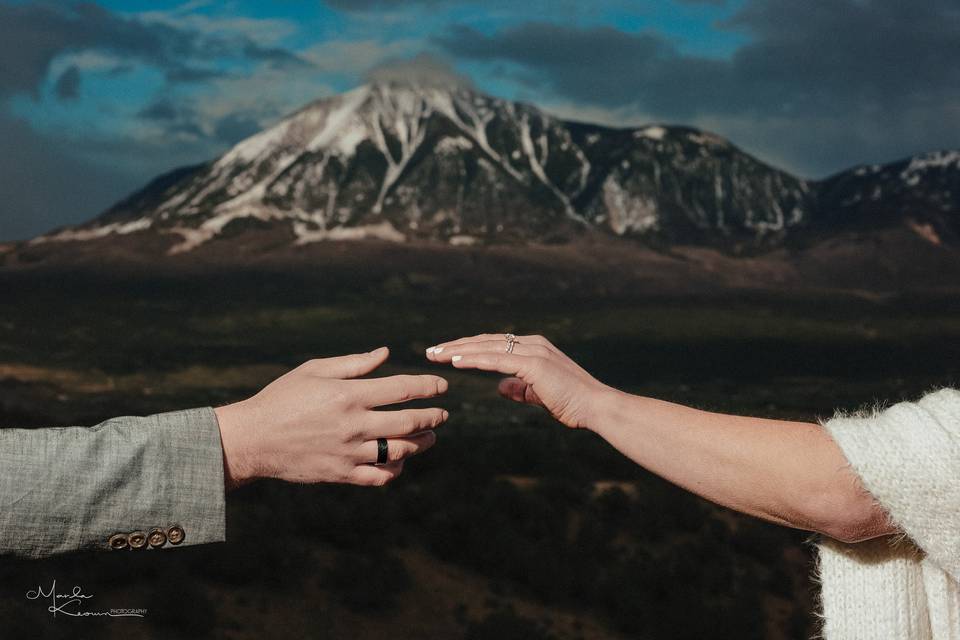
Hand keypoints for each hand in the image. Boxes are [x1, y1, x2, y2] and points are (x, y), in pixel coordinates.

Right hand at [215, 347, 447, 488]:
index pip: (402, 389)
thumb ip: (354, 363)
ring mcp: (349, 452)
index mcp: (349, 395)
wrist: (252, 439)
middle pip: (409, 422)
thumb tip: (385, 353)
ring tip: (429, 437)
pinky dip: (395, 470)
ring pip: (400, 451)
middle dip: (433, 417)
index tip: (443, 386)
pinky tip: (400, 461)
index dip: (428, 387)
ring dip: (421, 444)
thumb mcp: (314, 370)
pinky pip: (379, 476)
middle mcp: (353, 424)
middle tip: (443, 414)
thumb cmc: (282, 398)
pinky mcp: (341, 474)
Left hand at [426, 334, 610, 429]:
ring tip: (435, 354)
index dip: (468, 349)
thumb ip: (520, 389)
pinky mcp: (534, 364)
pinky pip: (498, 360)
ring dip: (458, 351)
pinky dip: (475, 360)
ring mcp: (533, 351)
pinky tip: (456, 362)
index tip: (445, 355)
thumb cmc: (573, 404)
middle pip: (485, 341)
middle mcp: (532, 344)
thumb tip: (500, 387)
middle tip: (430, 351)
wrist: (597, 407)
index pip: (493, 344)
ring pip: (487, 347)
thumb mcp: (540, 395)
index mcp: (533, 348)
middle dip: (456, 346)